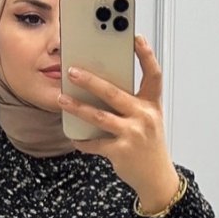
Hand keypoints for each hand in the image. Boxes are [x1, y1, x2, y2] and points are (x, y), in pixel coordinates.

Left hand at [58, 34, 179, 209]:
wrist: (157, 178)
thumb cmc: (149, 146)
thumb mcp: (148, 120)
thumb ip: (132, 103)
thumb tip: (101, 87)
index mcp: (152, 105)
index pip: (153, 75)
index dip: (146, 55)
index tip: (136, 38)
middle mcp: (144, 117)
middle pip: (114, 93)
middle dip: (90, 81)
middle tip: (72, 71)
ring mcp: (133, 134)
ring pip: (99, 116)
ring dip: (77, 107)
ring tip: (61, 98)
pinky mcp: (121, 151)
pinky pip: (95, 143)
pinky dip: (82, 140)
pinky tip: (73, 136)